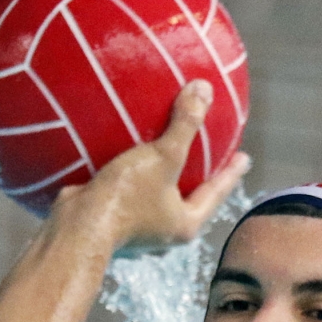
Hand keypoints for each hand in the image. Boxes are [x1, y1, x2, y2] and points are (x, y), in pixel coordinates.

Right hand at [52, 80, 251, 251]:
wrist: (76, 228)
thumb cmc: (126, 197)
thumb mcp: (162, 156)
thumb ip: (184, 124)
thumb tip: (204, 89)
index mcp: (185, 224)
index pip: (217, 192)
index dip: (232, 172)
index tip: (245, 157)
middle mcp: (164, 232)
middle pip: (190, 198)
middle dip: (199, 177)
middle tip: (211, 156)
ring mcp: (138, 230)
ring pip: (159, 197)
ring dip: (164, 177)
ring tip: (166, 154)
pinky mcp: (113, 222)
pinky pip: (131, 194)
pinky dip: (134, 175)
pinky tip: (125, 155)